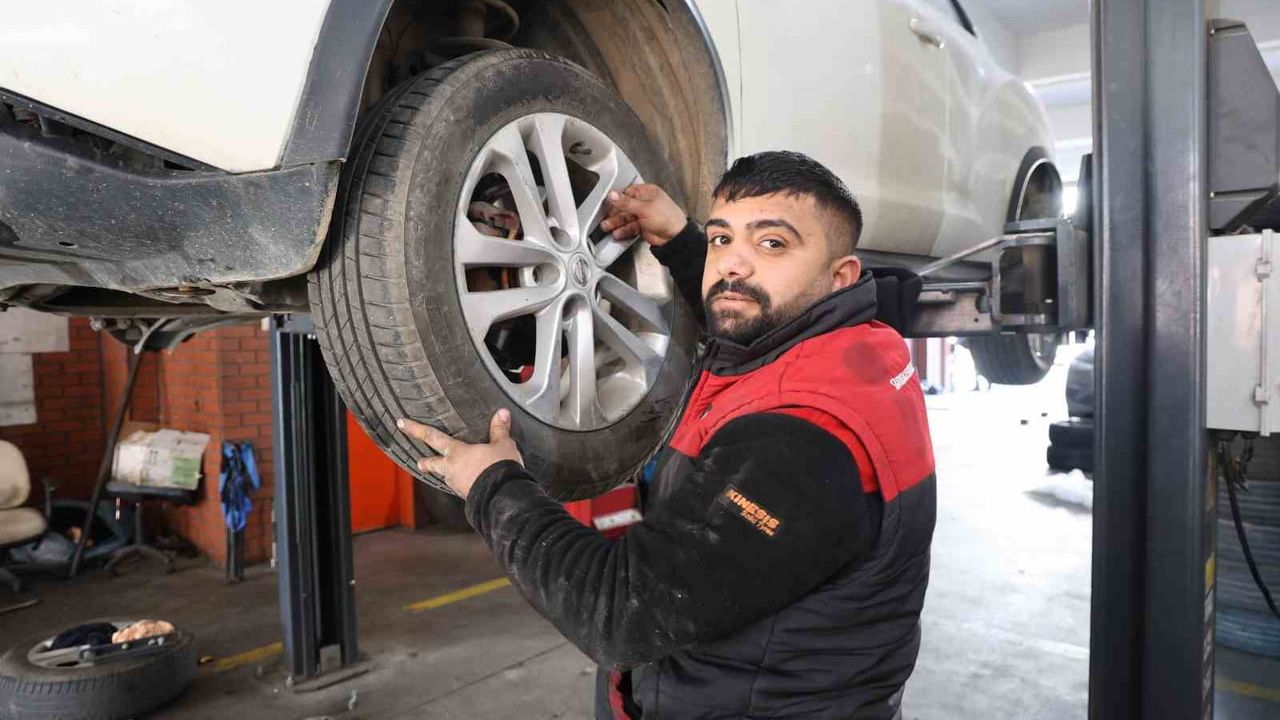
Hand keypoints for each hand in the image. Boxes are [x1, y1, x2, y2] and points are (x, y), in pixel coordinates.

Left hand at [397, 409, 523, 498]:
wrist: (502, 496)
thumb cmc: (499, 467)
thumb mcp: (503, 445)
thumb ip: (500, 429)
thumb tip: (502, 413)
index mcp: (457, 452)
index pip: (432, 436)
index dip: (416, 429)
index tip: (401, 424)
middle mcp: (452, 468)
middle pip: (433, 463)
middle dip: (425, 462)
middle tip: (419, 462)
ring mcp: (457, 484)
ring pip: (446, 476)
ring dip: (445, 473)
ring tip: (449, 472)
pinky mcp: (466, 495)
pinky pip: (459, 486)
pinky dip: (462, 482)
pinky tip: (468, 482)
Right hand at [599, 183, 686, 246]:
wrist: (675, 237)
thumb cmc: (667, 217)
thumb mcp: (644, 208)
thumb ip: (626, 202)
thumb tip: (612, 195)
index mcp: (647, 192)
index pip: (628, 192)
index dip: (617, 198)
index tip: (607, 203)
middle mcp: (645, 202)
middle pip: (625, 206)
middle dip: (615, 213)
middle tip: (605, 217)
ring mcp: (644, 215)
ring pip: (626, 218)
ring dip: (617, 223)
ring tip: (607, 227)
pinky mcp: (643, 226)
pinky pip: (630, 227)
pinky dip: (623, 230)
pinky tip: (617, 233)